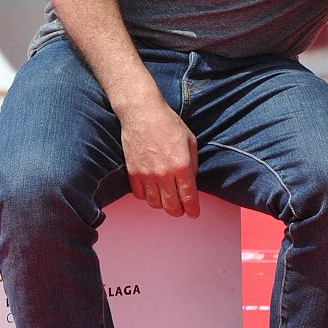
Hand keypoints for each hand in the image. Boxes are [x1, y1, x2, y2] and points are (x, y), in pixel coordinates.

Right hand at [120, 97, 199, 217]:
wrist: (142, 113)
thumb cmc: (168, 123)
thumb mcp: (190, 141)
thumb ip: (193, 164)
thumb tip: (191, 181)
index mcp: (181, 166)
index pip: (189, 197)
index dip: (192, 209)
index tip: (194, 214)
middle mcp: (163, 174)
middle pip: (171, 206)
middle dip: (179, 211)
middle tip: (181, 209)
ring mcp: (146, 175)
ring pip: (155, 203)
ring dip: (163, 204)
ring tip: (167, 198)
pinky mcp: (132, 173)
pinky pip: (140, 195)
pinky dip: (147, 196)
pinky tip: (152, 190)